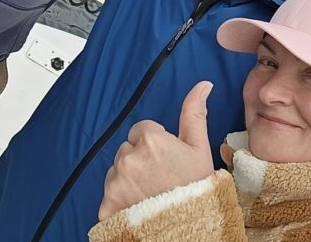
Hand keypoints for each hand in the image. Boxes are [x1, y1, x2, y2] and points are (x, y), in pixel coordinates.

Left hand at [99, 81, 213, 219]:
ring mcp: (116, 183)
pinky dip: (119, 200)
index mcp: (150, 139)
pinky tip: (137, 205)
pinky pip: (108, 193)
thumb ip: (195, 113)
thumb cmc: (196, 189)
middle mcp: (129, 158)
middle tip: (158, 178)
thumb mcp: (200, 149)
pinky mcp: (107, 206)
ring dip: (128, 178)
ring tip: (149, 193)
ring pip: (117, 170)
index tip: (166, 161)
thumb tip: (203, 84)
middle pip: (127, 149)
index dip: (155, 145)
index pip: (141, 130)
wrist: (189, 230)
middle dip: (139, 159)